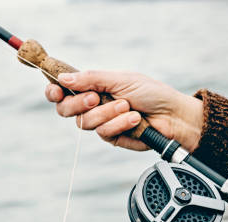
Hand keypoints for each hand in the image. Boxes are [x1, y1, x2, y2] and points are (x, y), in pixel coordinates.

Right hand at [45, 71, 203, 151]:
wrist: (173, 115)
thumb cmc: (151, 93)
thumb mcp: (121, 79)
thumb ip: (92, 79)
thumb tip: (63, 78)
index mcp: (93, 86)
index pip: (63, 90)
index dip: (54, 90)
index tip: (55, 90)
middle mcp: (94, 105)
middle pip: (66, 109)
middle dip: (78, 103)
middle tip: (96, 98)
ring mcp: (102, 122)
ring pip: (84, 122)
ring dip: (107, 113)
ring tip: (128, 106)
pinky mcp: (112, 137)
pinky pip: (104, 132)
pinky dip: (119, 124)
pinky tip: (134, 119)